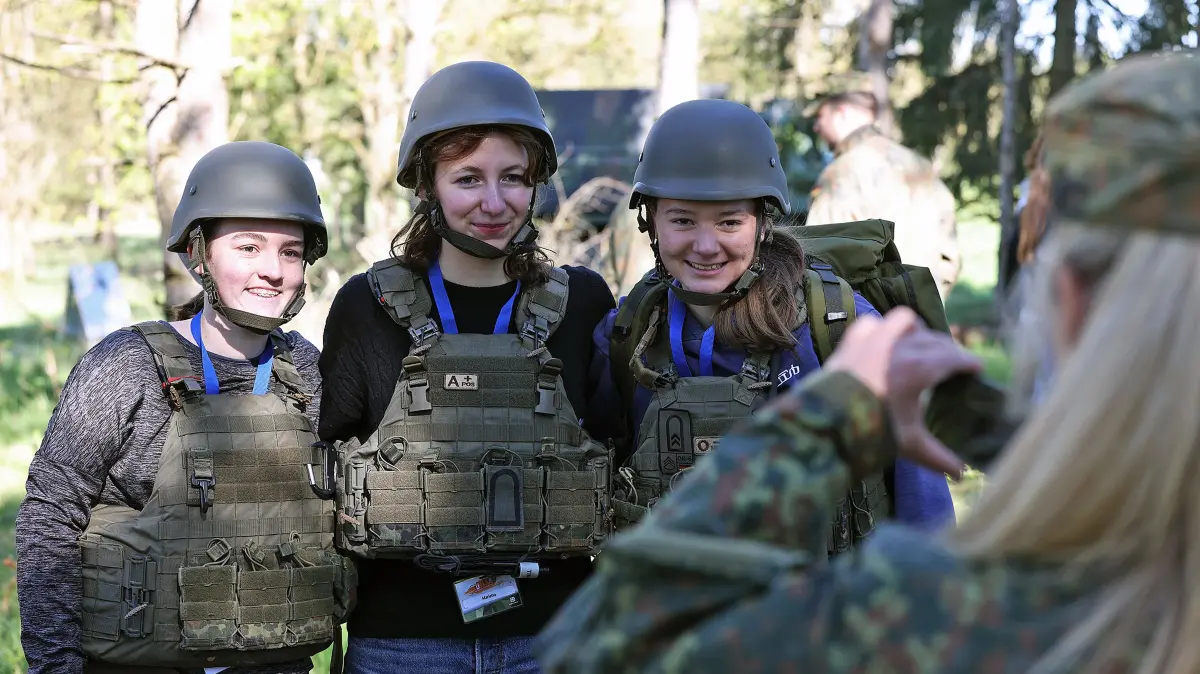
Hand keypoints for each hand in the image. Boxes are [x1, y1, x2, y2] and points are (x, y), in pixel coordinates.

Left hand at [823, 307, 982, 478]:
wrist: (823, 424)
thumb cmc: (872, 432)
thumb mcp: (908, 444)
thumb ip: (938, 457)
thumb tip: (962, 474)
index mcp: (920, 368)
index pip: (954, 358)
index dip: (969, 363)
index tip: (978, 368)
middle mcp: (900, 347)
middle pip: (934, 340)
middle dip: (948, 351)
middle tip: (953, 366)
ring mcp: (874, 339)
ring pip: (906, 322)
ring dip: (918, 332)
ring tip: (921, 348)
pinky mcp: (852, 340)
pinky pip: (874, 323)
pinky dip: (884, 329)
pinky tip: (886, 341)